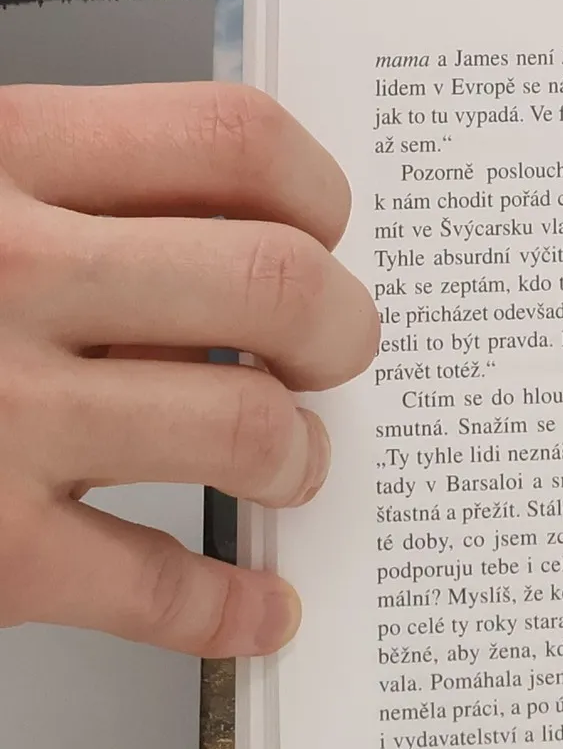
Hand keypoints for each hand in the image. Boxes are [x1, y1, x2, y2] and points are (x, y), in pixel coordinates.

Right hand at [0, 83, 378, 655]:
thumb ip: (64, 198)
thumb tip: (245, 241)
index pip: (230, 140)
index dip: (316, 193)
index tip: (325, 230)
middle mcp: (0, 276)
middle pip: (274, 283)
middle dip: (342, 329)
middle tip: (334, 354)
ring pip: (245, 427)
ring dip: (299, 456)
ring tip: (288, 463)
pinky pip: (159, 586)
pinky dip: (233, 608)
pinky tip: (256, 605)